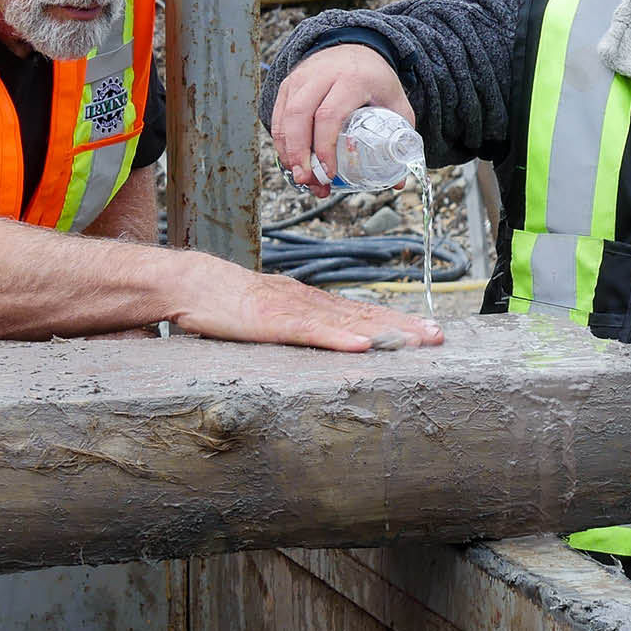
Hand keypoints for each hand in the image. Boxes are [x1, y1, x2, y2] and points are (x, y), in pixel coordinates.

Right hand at [176, 263, 443, 351]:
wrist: (192, 283)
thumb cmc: (229, 303)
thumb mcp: (272, 315)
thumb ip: (299, 325)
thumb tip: (326, 340)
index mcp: (312, 302)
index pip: (361, 313)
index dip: (396, 321)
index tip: (426, 330)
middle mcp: (311, 302)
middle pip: (364, 316)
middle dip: (404, 327)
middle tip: (438, 337)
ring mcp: (294, 310)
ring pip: (348, 323)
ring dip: (385, 333)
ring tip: (415, 342)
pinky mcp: (274, 322)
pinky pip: (312, 332)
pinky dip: (339, 339)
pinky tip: (363, 347)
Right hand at [270, 43, 414, 197]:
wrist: (358, 47)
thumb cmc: (376, 79)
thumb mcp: (396, 103)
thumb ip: (399, 138)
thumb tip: (396, 183)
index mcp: (352, 79)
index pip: (329, 115)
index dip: (324, 147)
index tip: (328, 172)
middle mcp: (322, 76)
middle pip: (299, 116)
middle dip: (298, 153)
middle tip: (306, 181)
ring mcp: (301, 78)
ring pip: (284, 117)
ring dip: (287, 151)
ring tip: (300, 177)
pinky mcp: (289, 84)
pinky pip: (278, 114)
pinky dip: (281, 141)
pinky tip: (291, 160)